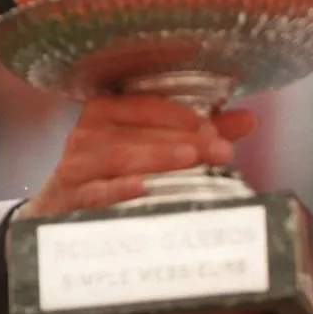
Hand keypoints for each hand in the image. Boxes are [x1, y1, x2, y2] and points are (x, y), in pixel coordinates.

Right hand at [18, 95, 256, 218]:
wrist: (62, 207)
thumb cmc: (117, 169)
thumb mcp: (156, 145)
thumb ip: (201, 132)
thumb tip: (250, 118)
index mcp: (108, 110)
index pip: (148, 106)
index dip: (182, 115)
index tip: (215, 128)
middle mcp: (88, 132)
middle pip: (142, 132)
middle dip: (185, 140)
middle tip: (221, 150)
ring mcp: (77, 164)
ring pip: (121, 157)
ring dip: (159, 158)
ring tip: (192, 159)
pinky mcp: (72, 196)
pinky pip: (97, 191)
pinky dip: (119, 190)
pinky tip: (142, 187)